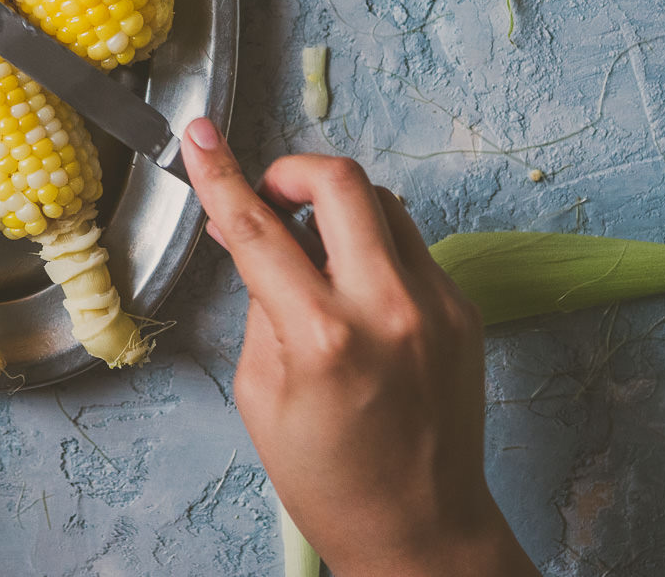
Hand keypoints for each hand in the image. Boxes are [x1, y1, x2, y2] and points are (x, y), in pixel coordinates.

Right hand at [180, 119, 537, 576]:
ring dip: (337, 207)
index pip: (260, 229)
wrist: (420, 529)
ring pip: (383, 202)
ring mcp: (438, 306)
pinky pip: (411, 244)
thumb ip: (258, 298)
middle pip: (341, 181)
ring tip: (311, 249)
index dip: (222, 172)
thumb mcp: (260, 390)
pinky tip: (353, 289)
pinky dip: (372, 246)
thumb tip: (244, 228)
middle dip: (293, 169)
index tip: (200, 135)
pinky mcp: (464, 310)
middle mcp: (389, 310)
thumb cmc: (328, 477)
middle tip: (270, 194)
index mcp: (323, 338)